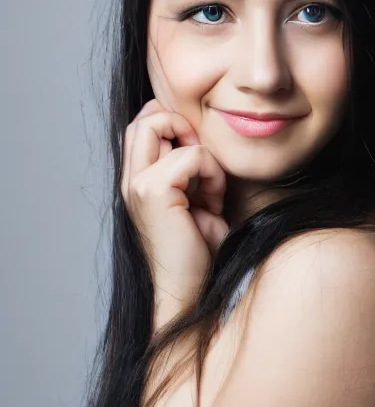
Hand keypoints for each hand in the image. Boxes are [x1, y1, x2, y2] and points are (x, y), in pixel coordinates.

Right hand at [121, 99, 228, 307]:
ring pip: (160, 124)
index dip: (174, 126)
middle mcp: (129, 180)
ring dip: (199, 152)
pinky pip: (191, 155)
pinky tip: (214, 203)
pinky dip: (212, 174)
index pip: (143, 125)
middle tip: (204, 163)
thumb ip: (184, 167)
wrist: (190, 288)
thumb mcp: (191, 198)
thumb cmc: (197, 248)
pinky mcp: (153, 192)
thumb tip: (192, 137)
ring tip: (209, 189)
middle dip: (181, 126)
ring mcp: (136, 185)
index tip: (200, 159)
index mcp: (136, 181)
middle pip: (145, 118)